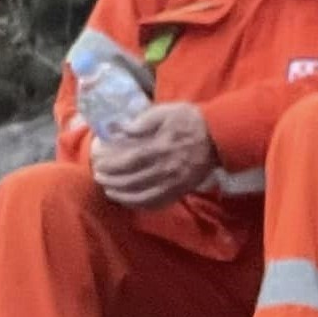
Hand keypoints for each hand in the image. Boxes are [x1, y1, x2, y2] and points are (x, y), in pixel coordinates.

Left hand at [91, 102, 216, 209]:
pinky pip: (158, 203)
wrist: (219, 135)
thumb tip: (121, 129)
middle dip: (112, 181)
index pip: (129, 161)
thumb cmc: (190, 120)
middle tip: (99, 177)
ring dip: (123, 196)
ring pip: (143, 196)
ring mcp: (174, 183)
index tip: (98, 164)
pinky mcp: (181, 190)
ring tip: (110, 191)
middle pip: (133, 181)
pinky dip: (141, 205)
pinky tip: (131, 201)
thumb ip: (143, 121)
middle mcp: (166, 169)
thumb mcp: (166, 111)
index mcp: (161, 148)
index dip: (111, 165)